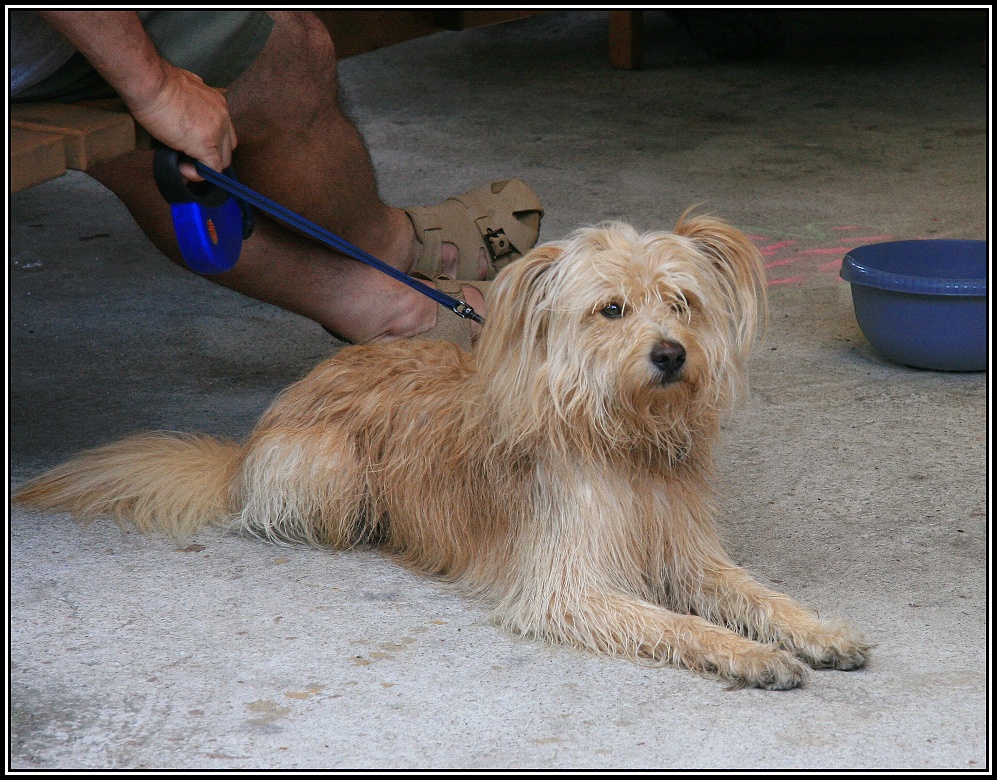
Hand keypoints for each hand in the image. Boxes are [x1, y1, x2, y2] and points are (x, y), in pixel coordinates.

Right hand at [125, 61, 236, 179]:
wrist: (151, 83)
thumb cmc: (157, 83)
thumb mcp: (183, 89)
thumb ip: (190, 102)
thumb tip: (184, 111)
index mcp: (217, 103)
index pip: (225, 131)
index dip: (212, 143)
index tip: (193, 145)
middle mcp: (223, 117)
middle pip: (227, 147)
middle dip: (211, 156)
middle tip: (189, 156)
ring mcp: (217, 132)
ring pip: (222, 161)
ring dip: (205, 166)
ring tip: (184, 162)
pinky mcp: (206, 145)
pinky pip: (212, 170)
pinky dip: (198, 174)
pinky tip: (183, 168)